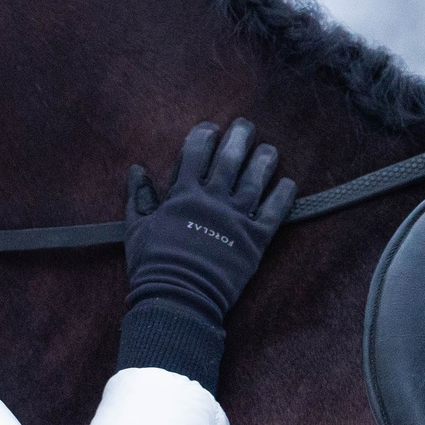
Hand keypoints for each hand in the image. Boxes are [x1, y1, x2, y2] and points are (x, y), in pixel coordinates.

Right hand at [123, 119, 297, 328]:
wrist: (178, 298)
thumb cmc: (153, 265)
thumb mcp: (137, 229)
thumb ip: (139, 197)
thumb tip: (136, 170)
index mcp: (183, 196)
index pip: (195, 154)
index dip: (203, 136)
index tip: (211, 128)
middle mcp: (212, 200)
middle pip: (229, 159)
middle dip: (238, 138)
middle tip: (245, 126)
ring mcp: (236, 218)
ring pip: (256, 180)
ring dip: (264, 160)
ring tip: (269, 149)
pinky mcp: (255, 239)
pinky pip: (275, 212)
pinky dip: (283, 196)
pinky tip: (288, 183)